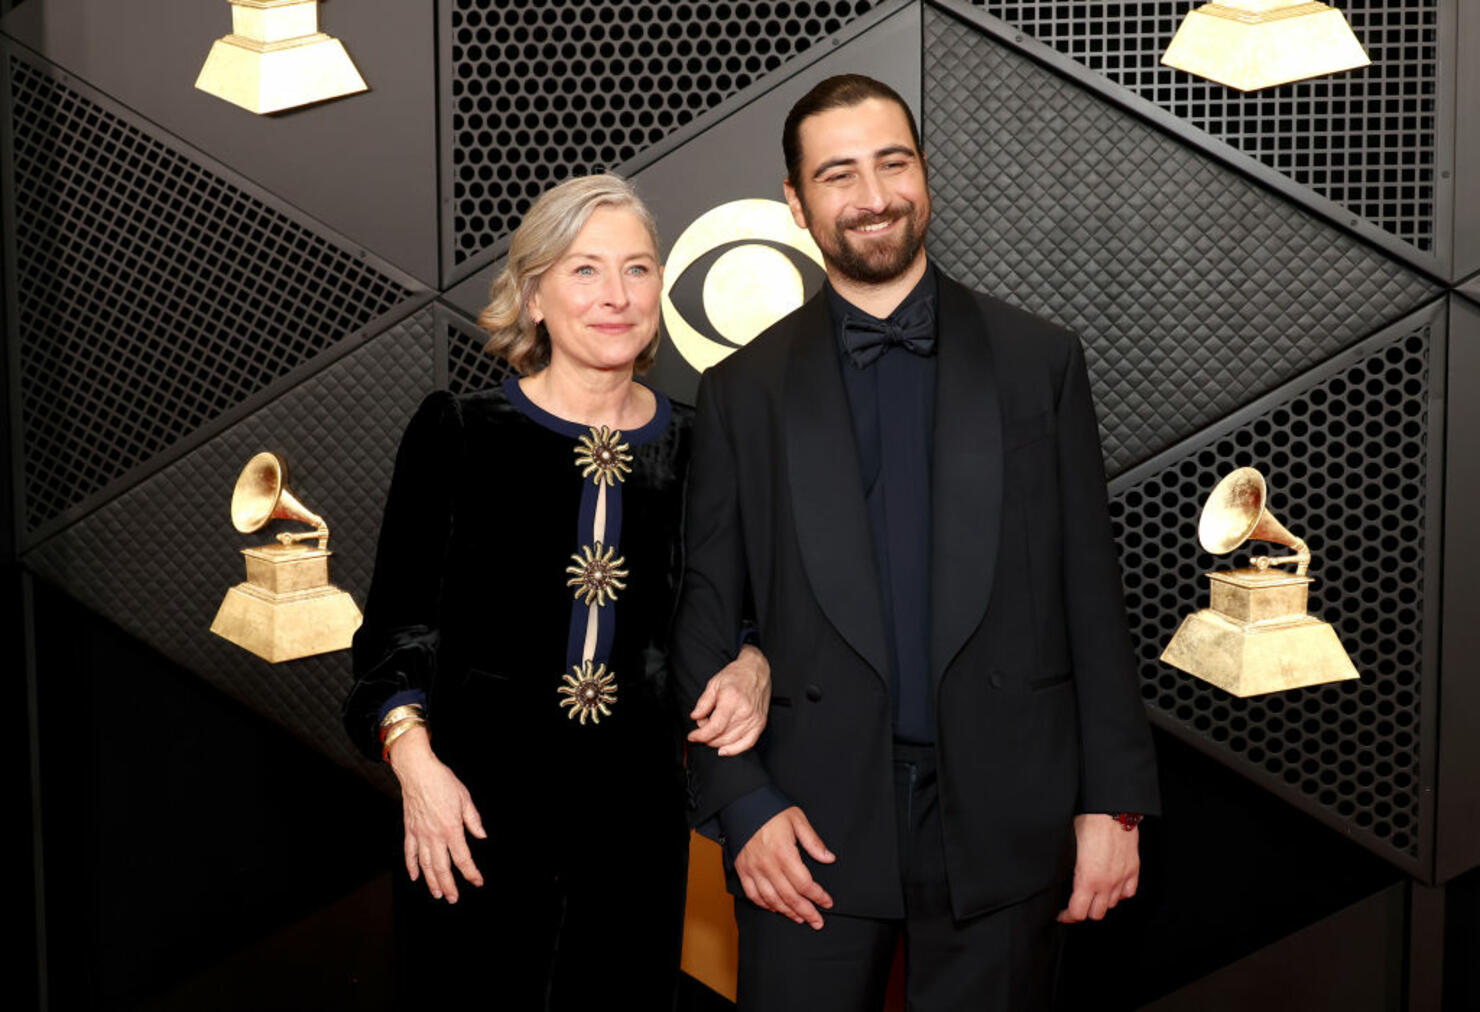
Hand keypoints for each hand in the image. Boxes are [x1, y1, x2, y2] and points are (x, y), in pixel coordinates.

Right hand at [388, 726, 486, 902]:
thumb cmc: (442, 782)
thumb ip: (473, 820)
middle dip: (449, 885)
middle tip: (453, 898)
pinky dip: (411, 866)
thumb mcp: (465, 798)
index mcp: (451, 828)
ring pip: (425, 864)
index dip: (471, 872)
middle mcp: (435, 835)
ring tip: (437, 893)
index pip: (463, 858)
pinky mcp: (409, 830)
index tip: (477, 881)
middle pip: (442, 867)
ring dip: (431, 881)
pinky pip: (409, 853)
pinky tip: (415, 877)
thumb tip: (481, 835)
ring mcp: (420, 834)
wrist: (418, 771)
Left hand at [689, 643, 770, 755]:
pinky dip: (735, 750)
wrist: (756, 670)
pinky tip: (724, 750)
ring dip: (717, 742)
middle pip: (722, 736)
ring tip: (712, 731)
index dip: (701, 735)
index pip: (715, 727)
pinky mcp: (760, 723)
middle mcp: (745, 711)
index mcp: (732, 700)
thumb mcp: (714, 683)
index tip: (692, 736)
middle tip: (702, 726)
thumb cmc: (737, 674)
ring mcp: (754, 719)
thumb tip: (695, 717)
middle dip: (707, 736)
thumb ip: (704, 702)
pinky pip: (748, 743)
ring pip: (732, 741)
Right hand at [734, 806, 834, 928]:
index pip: (804, 883)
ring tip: (800, 918)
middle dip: (806, 911)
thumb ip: (813, 841)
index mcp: (784, 853)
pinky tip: (775, 908)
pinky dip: (765, 905)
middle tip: (818, 921)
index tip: (827, 902)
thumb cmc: (770, 809)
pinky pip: (753, 895)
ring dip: (788, 912)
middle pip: (790, 897)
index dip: (818, 896)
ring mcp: (753, 869)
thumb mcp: (797, 819)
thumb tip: (829, 858)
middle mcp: (768, 865)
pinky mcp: (742, 870)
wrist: (741, 803)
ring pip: (772, 900)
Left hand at [1057, 813, 1139, 922]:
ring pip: (1111, 905)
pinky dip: (1119, 894)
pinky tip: (1111, 887)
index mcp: (1087, 879)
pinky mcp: (1133, 870)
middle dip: (1084, 911)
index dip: (1067, 916)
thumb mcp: (1069, 847)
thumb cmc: (1087, 823)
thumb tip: (1059, 877)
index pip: (1078, 912)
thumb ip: (1068, 868)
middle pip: (1096, 914)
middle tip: (1076, 905)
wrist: (1112, 810)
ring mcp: (1122, 877)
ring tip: (1092, 894)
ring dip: (1101, 902)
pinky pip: (1128, 893)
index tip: (1061, 914)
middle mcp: (1107, 883)